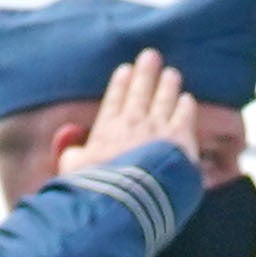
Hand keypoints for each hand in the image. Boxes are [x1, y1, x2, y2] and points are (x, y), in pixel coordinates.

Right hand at [74, 51, 195, 178]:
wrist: (125, 200)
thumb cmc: (96, 189)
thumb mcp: (71, 170)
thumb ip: (70, 154)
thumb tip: (69, 145)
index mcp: (106, 128)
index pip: (115, 98)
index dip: (121, 83)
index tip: (125, 69)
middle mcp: (132, 122)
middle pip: (141, 90)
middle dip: (146, 71)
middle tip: (151, 56)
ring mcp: (157, 127)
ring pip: (164, 97)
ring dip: (168, 83)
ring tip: (171, 73)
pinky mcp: (179, 139)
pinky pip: (184, 115)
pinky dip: (185, 105)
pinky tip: (187, 99)